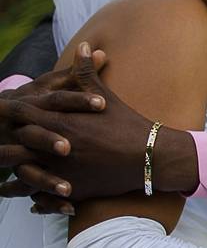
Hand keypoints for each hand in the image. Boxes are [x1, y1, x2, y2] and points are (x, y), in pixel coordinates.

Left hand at [0, 42, 198, 208]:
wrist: (150, 155)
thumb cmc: (128, 123)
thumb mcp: (105, 95)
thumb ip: (87, 72)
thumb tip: (85, 45)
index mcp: (61, 122)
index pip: (21, 115)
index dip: (6, 111)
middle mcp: (55, 149)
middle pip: (13, 147)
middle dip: (0, 145)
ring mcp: (62, 172)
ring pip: (23, 178)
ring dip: (11, 181)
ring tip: (3, 182)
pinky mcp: (72, 191)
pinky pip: (42, 199)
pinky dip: (34, 200)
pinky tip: (30, 202)